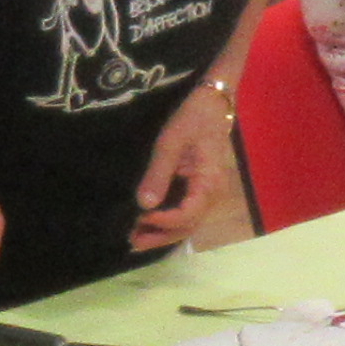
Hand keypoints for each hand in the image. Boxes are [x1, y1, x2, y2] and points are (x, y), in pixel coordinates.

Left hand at [133, 79, 245, 251]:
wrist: (211, 103)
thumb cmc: (192, 119)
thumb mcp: (171, 142)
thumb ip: (158, 174)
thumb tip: (144, 205)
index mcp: (209, 184)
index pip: (187, 216)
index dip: (162, 223)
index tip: (138, 217)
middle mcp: (213, 195)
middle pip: (188, 227)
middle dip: (160, 237)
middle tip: (131, 241)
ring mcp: (208, 193)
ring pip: (188, 224)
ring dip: (163, 233)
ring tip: (136, 237)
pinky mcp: (201, 189)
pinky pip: (187, 213)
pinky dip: (168, 222)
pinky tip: (150, 224)